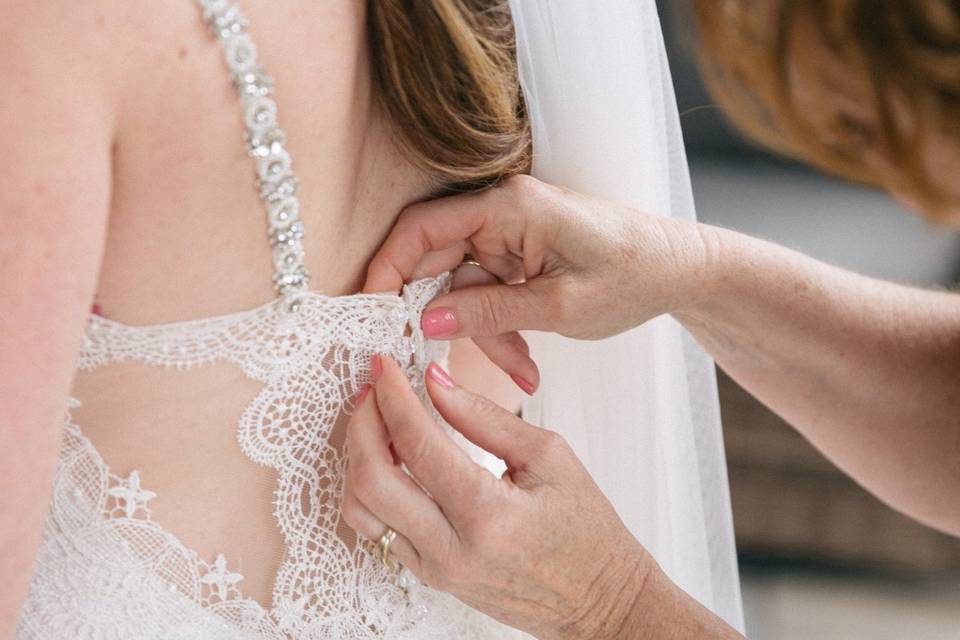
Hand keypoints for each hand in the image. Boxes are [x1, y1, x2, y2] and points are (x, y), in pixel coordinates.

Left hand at [342, 355, 652, 639]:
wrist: (597, 599)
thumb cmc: (585, 529)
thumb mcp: (548, 456)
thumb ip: (485, 416)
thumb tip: (435, 381)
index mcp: (488, 514)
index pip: (418, 444)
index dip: (393, 396)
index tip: (385, 366)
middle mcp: (451, 548)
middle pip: (371, 479)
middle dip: (362, 423)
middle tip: (373, 389)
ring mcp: (435, 569)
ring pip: (361, 511)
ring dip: (358, 457)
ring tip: (377, 421)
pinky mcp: (430, 577)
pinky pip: (377, 531)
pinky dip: (371, 488)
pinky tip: (388, 458)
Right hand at [362, 175, 714, 389]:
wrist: (679, 269)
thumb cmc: (632, 276)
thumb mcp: (560, 306)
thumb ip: (490, 313)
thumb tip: (427, 324)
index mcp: (509, 207)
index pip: (422, 229)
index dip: (386, 271)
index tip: (370, 317)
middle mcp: (501, 212)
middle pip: (435, 261)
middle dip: (441, 318)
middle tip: (433, 362)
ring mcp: (508, 234)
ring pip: (462, 287)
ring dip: (483, 335)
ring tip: (523, 373)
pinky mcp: (517, 255)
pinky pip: (487, 294)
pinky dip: (500, 330)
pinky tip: (528, 364)